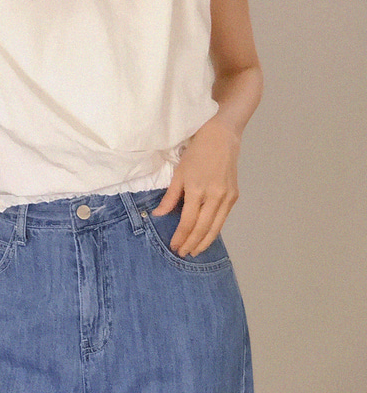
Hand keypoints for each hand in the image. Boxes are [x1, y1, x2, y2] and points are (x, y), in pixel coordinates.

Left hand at [151, 117, 240, 256]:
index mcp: (198, 190)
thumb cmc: (196, 153)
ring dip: (205, 242)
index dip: (181, 236)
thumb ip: (170, 196)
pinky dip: (215, 230)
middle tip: (183, 254)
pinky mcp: (234, 196)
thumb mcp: (179, 173)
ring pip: (216, 227)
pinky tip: (207, 236)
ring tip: (195, 251)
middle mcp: (215, 196)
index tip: (174, 246)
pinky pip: (223, 218)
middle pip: (203, 228)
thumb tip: (158, 214)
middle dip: (192, 243)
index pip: (188, 221)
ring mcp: (227, 197)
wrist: (222, 138)